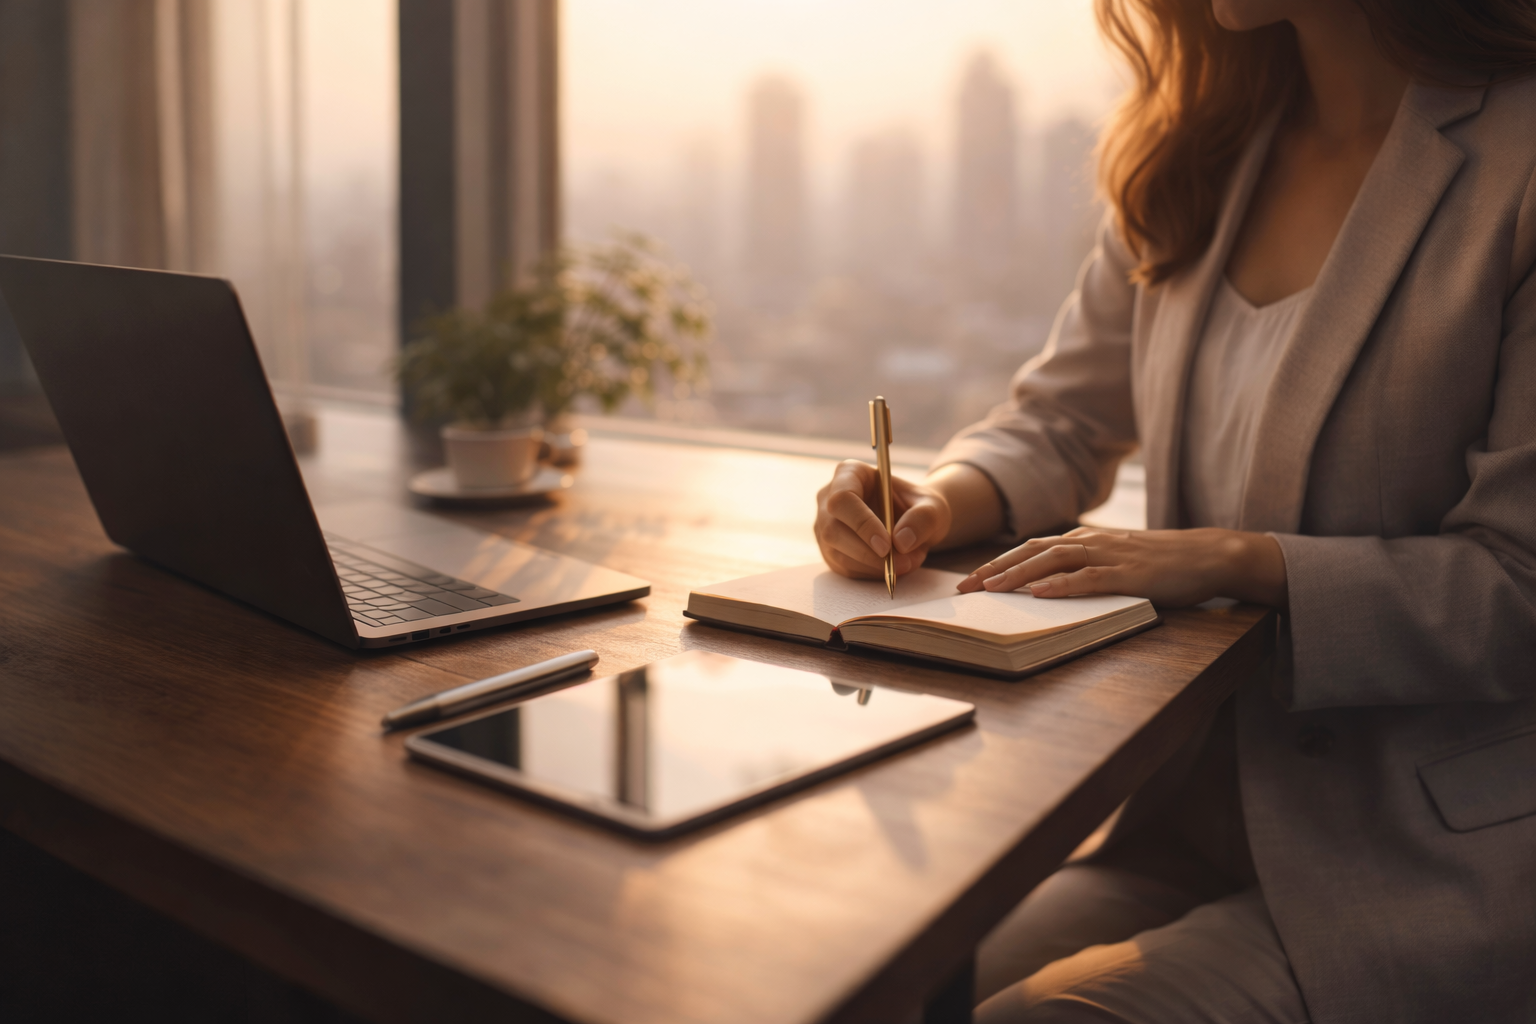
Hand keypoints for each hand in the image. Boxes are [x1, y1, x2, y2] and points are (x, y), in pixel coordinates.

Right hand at [815, 460, 952, 578]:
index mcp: (850, 474)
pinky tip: (893, 567)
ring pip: (838, 553)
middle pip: (833, 530)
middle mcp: (829, 498)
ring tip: (907, 563)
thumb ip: (923, 518)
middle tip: (901, 562)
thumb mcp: (933, 507)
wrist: (913, 523)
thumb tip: (901, 541)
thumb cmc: (918, 507)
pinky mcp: (831, 550)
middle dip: (867, 552)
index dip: (862, 523)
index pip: (843, 498)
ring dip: (873, 566)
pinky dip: (871, 573)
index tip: (887, 545)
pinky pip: (845, 568)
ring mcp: (826, 526)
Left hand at [955, 526, 1288, 608]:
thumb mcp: (1114, 561)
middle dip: (994, 569)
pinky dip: (1062, 585)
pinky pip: (1089, 579)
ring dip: (1019, 575)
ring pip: (1054, 562)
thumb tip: (1045, 586)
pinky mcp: (1129, 574)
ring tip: (991, 589)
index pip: (1029, 549)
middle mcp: (1090, 542)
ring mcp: (1109, 556)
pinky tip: (1040, 593)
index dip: (996, 563)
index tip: (968, 580)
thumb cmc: (1160, 563)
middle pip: (1031, 552)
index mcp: (1083, 540)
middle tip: (965, 588)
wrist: (1208, 555)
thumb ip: (1082, 569)